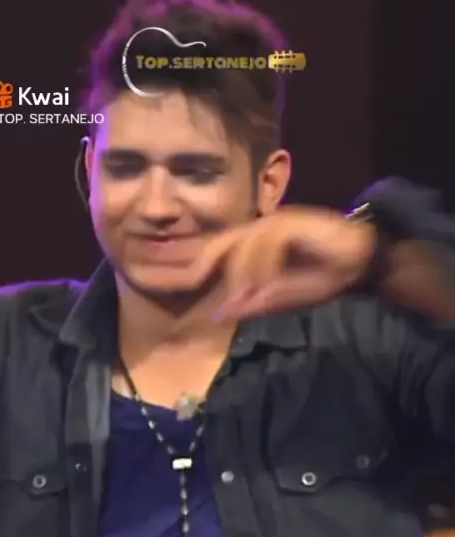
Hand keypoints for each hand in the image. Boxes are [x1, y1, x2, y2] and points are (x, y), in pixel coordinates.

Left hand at [187, 206, 375, 319]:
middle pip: (220, 244)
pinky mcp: (294, 222)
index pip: (215, 252)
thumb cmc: (325, 273)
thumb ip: (257, 301)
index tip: (173, 283)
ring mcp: (277, 222)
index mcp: (253, 243)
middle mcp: (260, 228)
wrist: (362, 257)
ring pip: (243, 245)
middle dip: (200, 263)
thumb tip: (222, 314)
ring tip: (235, 304)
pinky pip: (268, 243)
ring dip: (238, 276)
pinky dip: (261, 267)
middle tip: (183, 282)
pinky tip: (259, 289)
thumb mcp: (285, 295)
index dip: (194, 266)